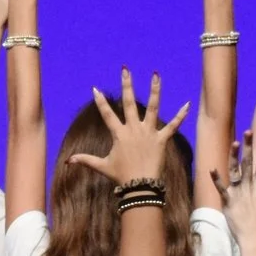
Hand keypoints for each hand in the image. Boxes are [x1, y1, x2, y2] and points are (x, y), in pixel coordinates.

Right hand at [63, 70, 189, 186]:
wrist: (140, 185)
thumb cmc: (121, 176)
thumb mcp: (102, 166)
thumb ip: (85, 160)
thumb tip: (68, 162)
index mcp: (119, 134)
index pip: (107, 114)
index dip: (100, 102)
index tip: (95, 88)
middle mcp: (133, 129)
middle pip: (129, 103)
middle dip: (126, 85)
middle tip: (125, 70)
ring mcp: (149, 132)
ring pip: (153, 107)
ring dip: (154, 90)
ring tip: (156, 75)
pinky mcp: (162, 139)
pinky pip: (173, 126)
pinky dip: (180, 115)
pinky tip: (187, 104)